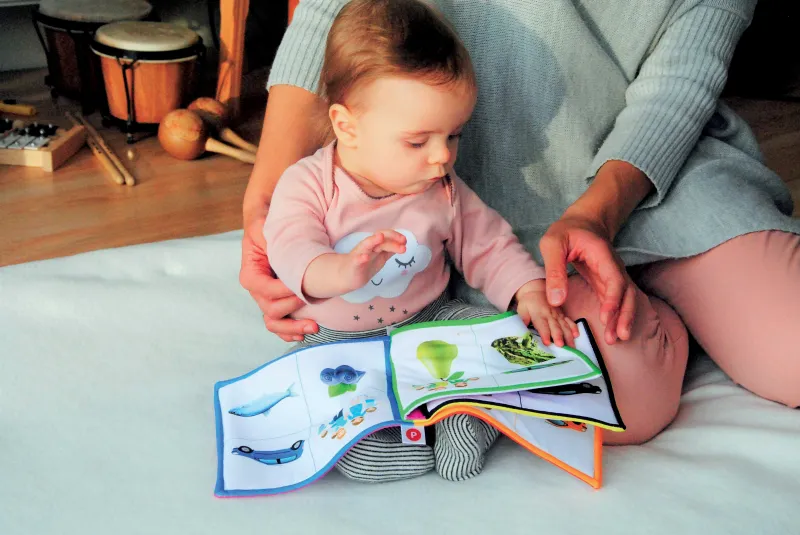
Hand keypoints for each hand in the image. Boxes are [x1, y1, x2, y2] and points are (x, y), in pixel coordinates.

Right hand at [239, 205, 317, 341]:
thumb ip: (266, 237)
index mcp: (251, 275)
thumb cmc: (265, 228)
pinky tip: (304, 334)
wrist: (268, 231)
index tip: (301, 287)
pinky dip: (290, 332)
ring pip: (274, 322)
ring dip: (292, 328)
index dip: (283, 291)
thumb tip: (276, 245)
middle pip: (271, 310)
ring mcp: (268, 299)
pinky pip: (280, 324)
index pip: (265, 289)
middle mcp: (257, 291)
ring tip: (313, 327)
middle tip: (313, 309)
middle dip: (292, 313)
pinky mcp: (279, 303)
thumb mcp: (262, 228)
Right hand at [339, 230, 406, 292]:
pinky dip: (361, 258)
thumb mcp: (380, 257)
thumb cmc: (365, 265)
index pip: (386, 236)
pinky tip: (366, 257)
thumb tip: (403, 244)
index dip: (395, 236)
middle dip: (391, 238)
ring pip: (366, 245)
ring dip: (373, 240)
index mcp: (375, 245)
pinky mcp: (354, 264)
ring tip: (380, 237)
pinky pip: (356, 260)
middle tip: (403, 241)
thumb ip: (390, 250)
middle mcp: (367, 246)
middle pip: (379, 238)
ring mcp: (359, 254)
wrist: (348, 277)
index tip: (405, 241)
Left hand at [515, 280, 578, 346]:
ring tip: (571, 347)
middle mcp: (550, 315)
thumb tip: (521, 331)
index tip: (547, 343)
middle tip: (561, 346)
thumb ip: (522, 319)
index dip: (545, 334)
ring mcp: (558, 315)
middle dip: (559, 336)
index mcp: (539, 314)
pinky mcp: (563, 315)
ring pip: (565, 326)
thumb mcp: (522, 309)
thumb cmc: (528, 303)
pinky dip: (574, 328)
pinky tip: (577, 335)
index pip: (542, 325)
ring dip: (568, 336)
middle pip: (555, 327)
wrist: (537, 291)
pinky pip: (570, 321)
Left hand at [539, 213, 635, 344]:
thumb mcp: (553, 244)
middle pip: (626, 292)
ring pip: (625, 299)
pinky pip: (615, 301)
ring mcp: (612, 275)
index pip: (614, 279)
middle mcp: (613, 266)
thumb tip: (555, 300)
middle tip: (618, 336)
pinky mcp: (606, 283)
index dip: (612, 299)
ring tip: (617, 339)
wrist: (583, 222)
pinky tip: (612, 331)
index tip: (606, 317)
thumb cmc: (566, 231)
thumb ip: (554, 270)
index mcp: (602, 254)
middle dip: (624, 314)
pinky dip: (616, 316)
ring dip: (623, 318)